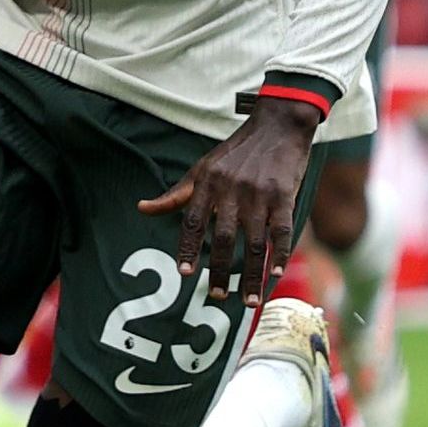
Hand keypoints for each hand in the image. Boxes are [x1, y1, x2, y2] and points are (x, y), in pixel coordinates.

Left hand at [137, 99, 320, 307]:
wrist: (277, 126)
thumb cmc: (236, 152)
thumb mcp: (202, 168)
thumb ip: (176, 194)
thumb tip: (142, 208)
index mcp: (207, 182)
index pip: (192, 220)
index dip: (187, 247)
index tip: (184, 273)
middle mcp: (231, 189)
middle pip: (223, 238)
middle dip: (220, 270)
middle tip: (217, 296)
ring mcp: (259, 194)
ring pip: (254, 243)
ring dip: (252, 275)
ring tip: (249, 300)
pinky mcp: (285, 195)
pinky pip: (282, 231)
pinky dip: (279, 255)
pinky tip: (275, 274)